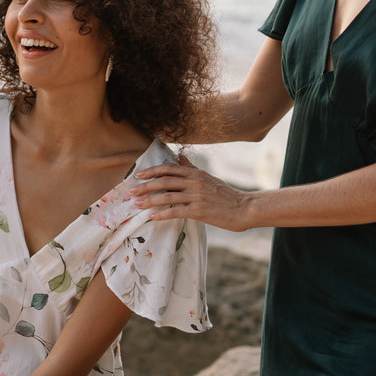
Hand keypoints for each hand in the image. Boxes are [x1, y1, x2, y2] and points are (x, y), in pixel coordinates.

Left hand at [136, 155, 255, 231]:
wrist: (244, 208)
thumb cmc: (226, 195)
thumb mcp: (209, 178)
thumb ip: (192, 169)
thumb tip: (180, 158)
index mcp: (196, 173)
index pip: (169, 168)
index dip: (152, 171)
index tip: (138, 175)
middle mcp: (194, 182)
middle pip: (164, 181)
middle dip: (145, 186)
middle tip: (131, 191)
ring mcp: (197, 196)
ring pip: (167, 196)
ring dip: (149, 200)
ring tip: (137, 204)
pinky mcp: (199, 210)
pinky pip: (176, 211)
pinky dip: (162, 213)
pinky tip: (152, 217)